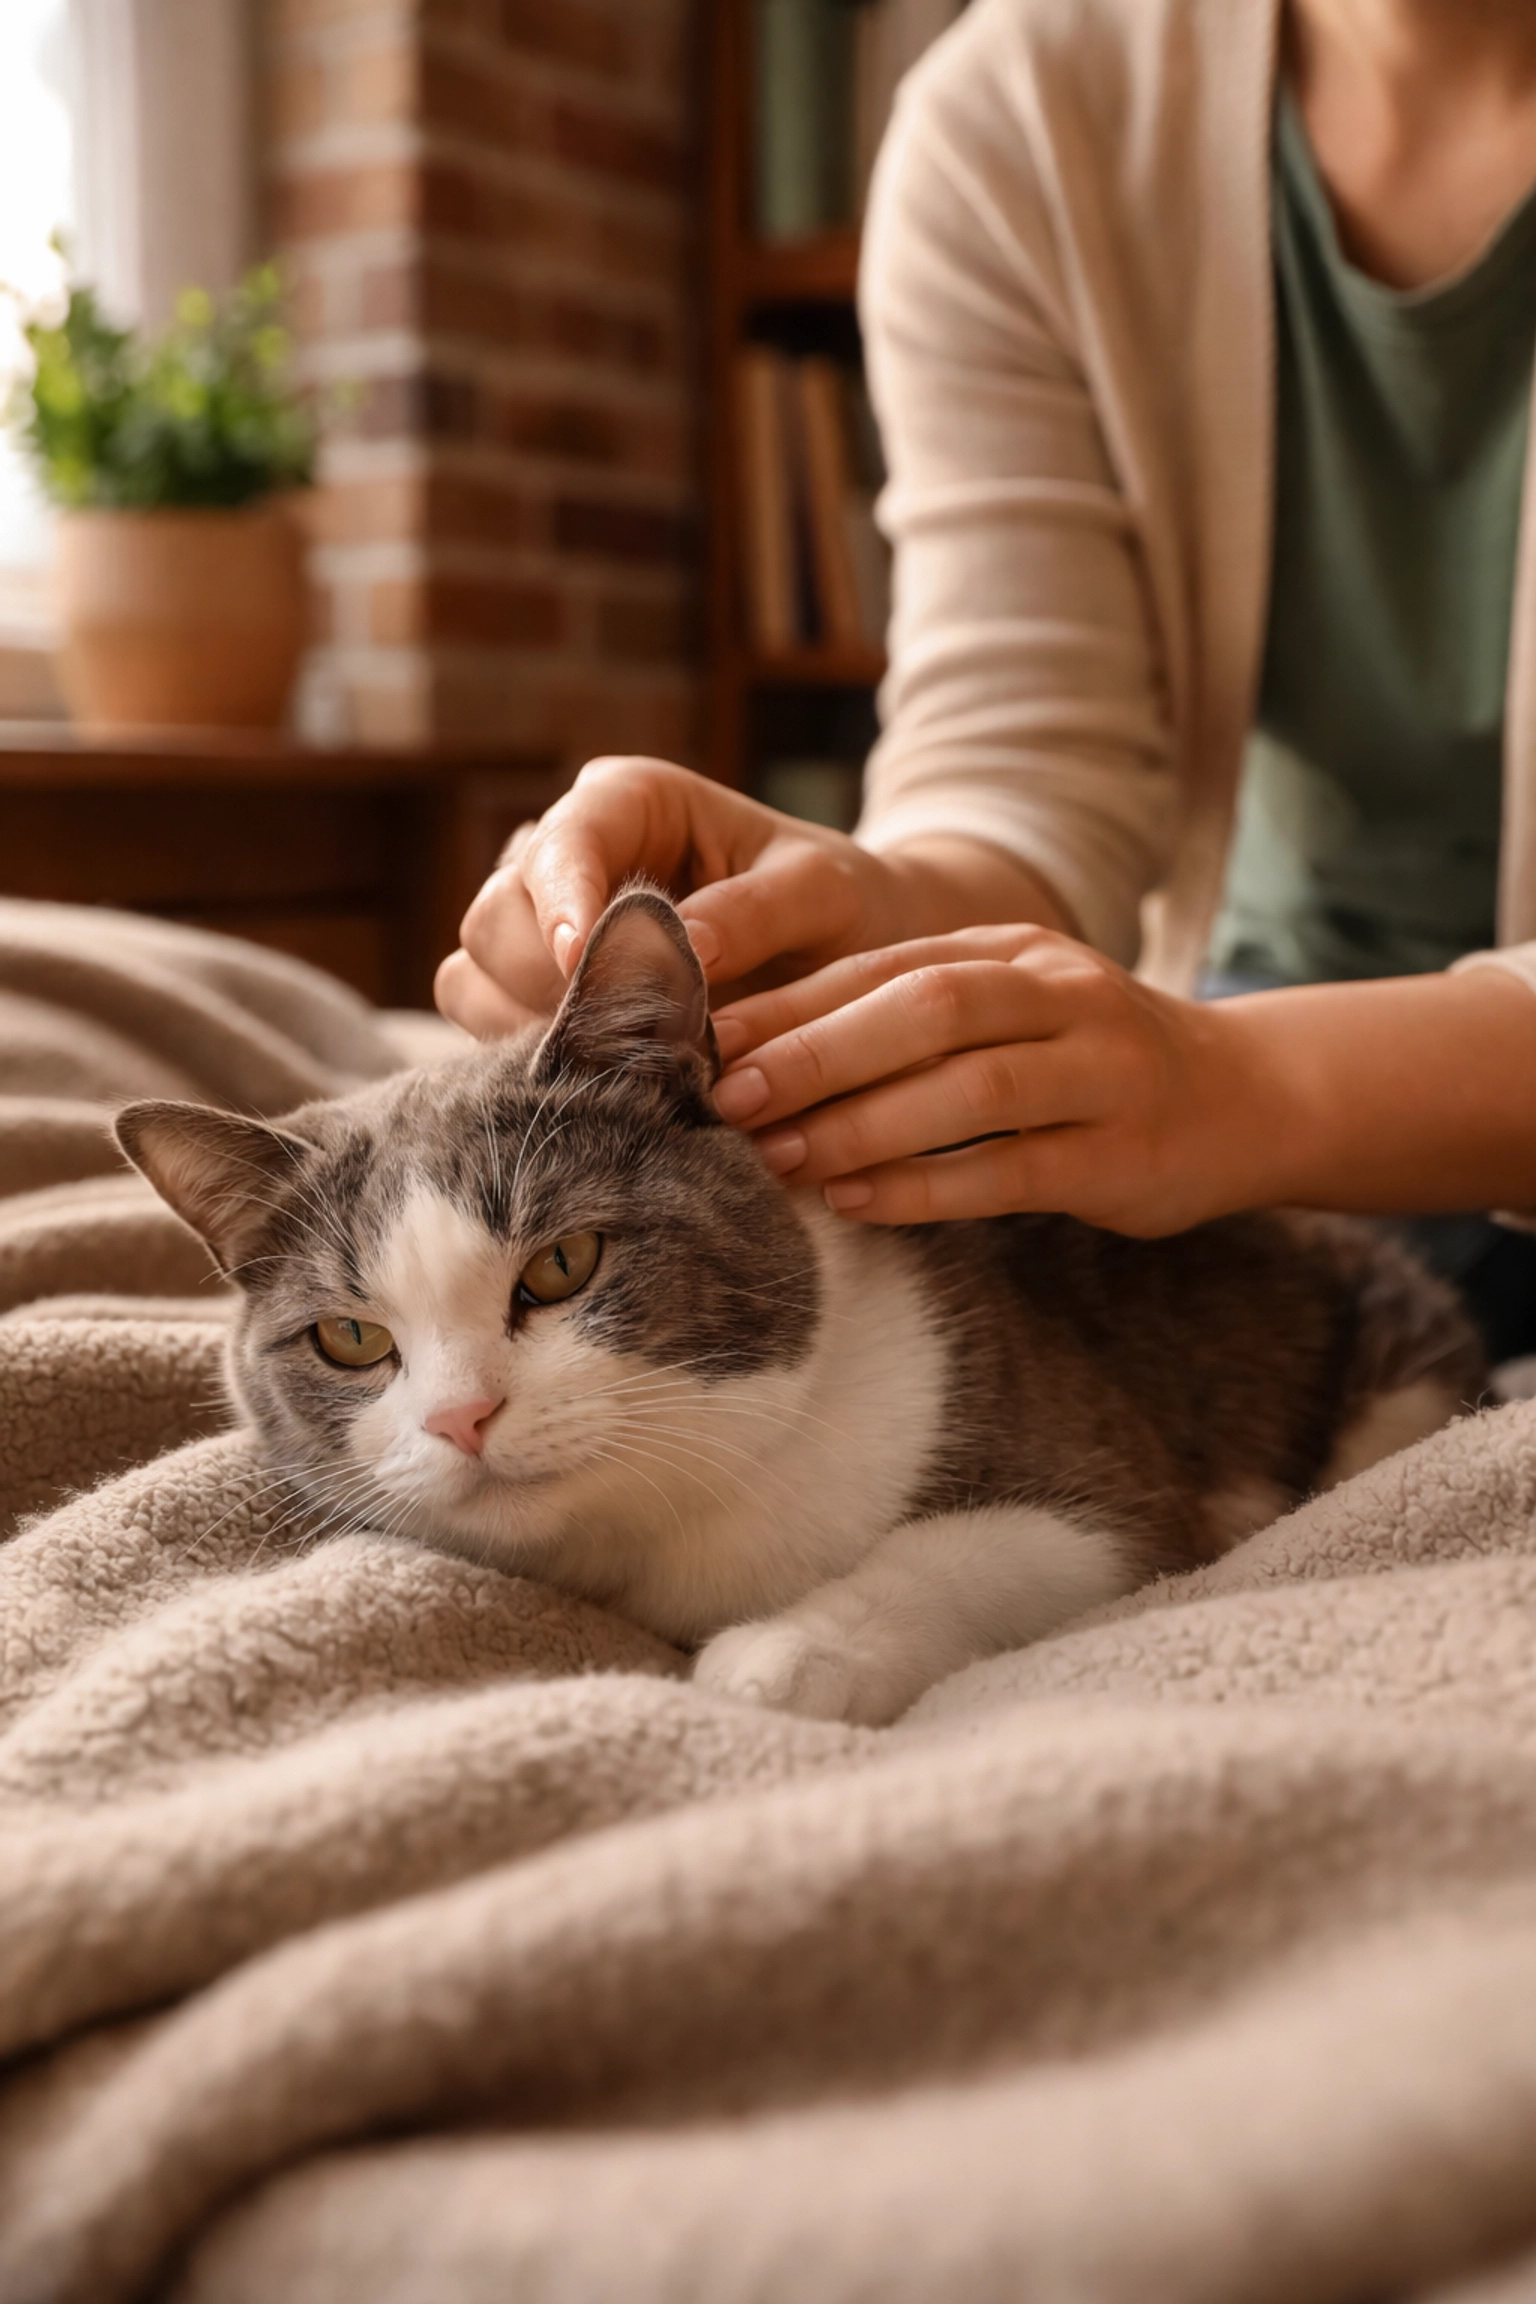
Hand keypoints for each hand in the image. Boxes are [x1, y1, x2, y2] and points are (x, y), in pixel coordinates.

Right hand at [434, 757, 910, 1036]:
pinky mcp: (533, 989)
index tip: (581, 961)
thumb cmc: (837, 904)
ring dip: (527, 1027)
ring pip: (474, 974)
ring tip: (614, 1063)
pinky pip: (486, 1022)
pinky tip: (594, 1079)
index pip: (563, 845)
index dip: (562, 904)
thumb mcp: (823, 892)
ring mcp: (540, 923)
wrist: (842, 951)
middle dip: (545, 982)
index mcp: (629, 800)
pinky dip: (525, 1055)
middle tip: (623, 1036)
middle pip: (496, 916)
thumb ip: (756, 911)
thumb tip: (680, 949)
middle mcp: (568, 853)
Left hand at [709, 926, 1275, 1236]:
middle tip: (726, 1097)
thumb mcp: (1011, 1010)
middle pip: (924, 1009)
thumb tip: (760, 1057)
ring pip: (968, 1089)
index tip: (705, 1039)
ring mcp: (1100, 1071)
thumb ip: (911, 1018)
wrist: (1245, 1097)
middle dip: (816, 1053)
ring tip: (779, 1158)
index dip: (794, 1002)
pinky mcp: (1121, 1154)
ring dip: (863, 1125)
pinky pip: (1010, 1170)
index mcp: (1015, 949)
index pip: (887, 964)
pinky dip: (927, 1187)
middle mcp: (1060, 994)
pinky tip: (857, 1203)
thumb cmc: (1089, 1062)